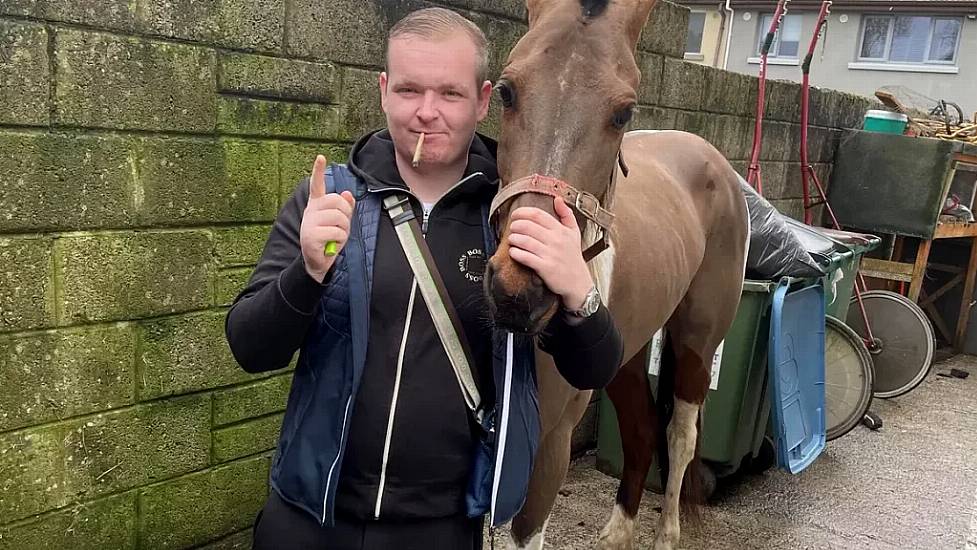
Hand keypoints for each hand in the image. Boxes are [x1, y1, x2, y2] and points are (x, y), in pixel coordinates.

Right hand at [300, 155, 355, 282]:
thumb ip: (344, 207)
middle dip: (346, 214)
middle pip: (337, 201)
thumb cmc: (329, 239)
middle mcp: (311, 210)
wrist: (317, 261)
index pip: (317, 184)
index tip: (321, 157)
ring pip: (339, 217)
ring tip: (335, 237)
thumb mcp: (340, 222)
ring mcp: (309, 222)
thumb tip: (347, 193)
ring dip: (344, 229)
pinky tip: (331, 244)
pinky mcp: (311, 236)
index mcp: (316, 204)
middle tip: (341, 226)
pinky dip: (340, 240)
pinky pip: (337, 232)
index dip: (318, 171)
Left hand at [507, 197, 593, 309]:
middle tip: (512, 228)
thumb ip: (566, 215)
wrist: (578, 282)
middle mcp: (556, 240)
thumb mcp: (574, 233)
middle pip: (528, 226)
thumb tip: (558, 199)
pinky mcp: (545, 268)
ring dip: (514, 238)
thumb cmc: (573, 257)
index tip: (515, 215)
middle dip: (516, 225)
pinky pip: (526, 257)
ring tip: (512, 239)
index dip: (522, 212)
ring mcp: (550, 254)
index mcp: (561, 230)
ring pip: (525, 241)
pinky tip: (513, 252)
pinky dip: (516, 253)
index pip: (538, 215)